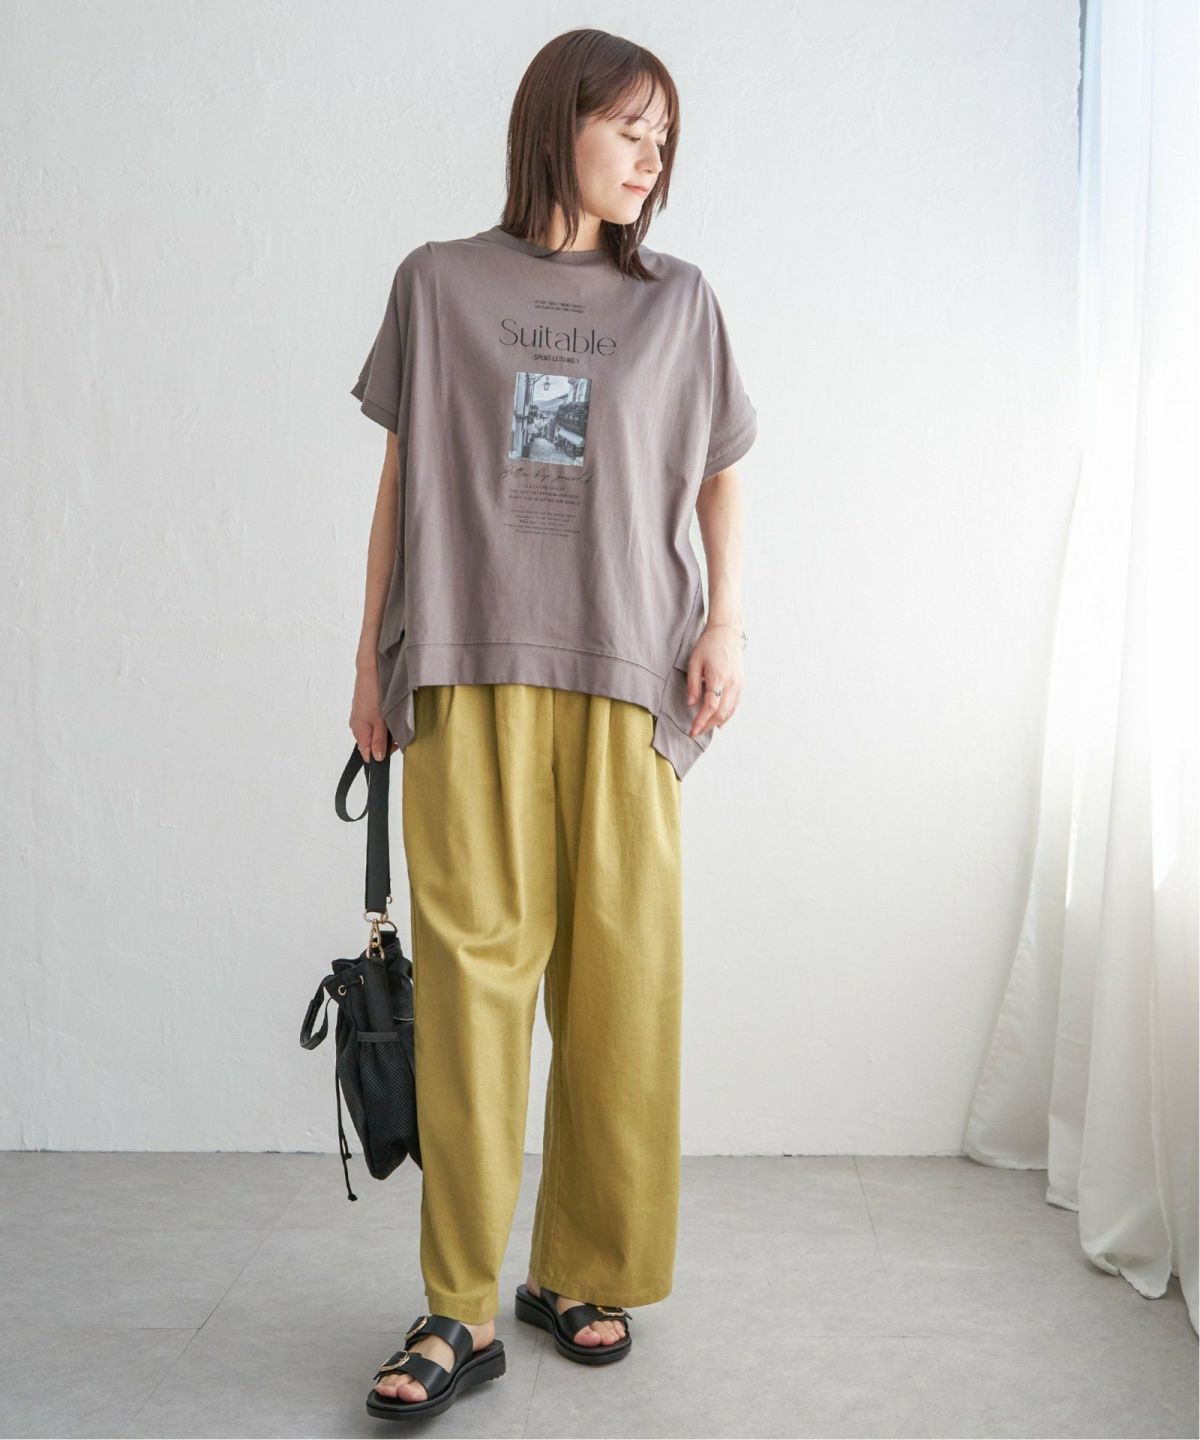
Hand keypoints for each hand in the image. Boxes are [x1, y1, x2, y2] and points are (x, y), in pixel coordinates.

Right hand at [350, 664, 398, 762]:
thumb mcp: (380, 722)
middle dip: (385, 742)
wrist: (370, 671)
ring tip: (395, 723)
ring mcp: (359, 717)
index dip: (381, 755)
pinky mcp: (363, 708)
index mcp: (359, 733)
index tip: (393, 749)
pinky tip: (389, 715)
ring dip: (385, 731)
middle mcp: (356, 726)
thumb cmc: (374, 695)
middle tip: (398, 735)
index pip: (367, 754)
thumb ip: (379, 741)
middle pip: (371, 743)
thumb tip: (377, 758)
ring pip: (373, 732)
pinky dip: (381, 721)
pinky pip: (372, 721)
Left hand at [685, 624, 743, 738]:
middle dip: (707, 725)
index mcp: (718, 678)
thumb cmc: (708, 645)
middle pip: (720, 713)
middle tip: (695, 733)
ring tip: (705, 729)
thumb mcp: (694, 662)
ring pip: (729, 711)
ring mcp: (738, 684)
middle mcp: (731, 683)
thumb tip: (691, 704)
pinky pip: (735, 704)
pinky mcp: (741, 683)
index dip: (701, 721)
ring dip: (717, 722)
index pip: (710, 707)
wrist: (727, 633)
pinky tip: (720, 721)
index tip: (692, 731)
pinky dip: (727, 715)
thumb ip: (693, 684)